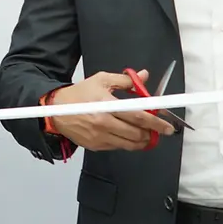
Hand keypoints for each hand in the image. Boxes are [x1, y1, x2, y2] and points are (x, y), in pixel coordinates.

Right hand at [45, 71, 175, 151]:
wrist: (55, 111)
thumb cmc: (78, 95)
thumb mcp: (101, 80)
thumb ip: (125, 80)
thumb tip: (144, 76)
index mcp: (106, 104)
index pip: (138, 115)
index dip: (156, 122)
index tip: (168, 126)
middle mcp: (103, 122)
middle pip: (137, 133)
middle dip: (152, 132)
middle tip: (159, 130)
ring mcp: (99, 136)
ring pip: (130, 143)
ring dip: (143, 140)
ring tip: (147, 134)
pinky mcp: (96, 146)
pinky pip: (118, 147)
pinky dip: (128, 143)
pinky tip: (128, 135)